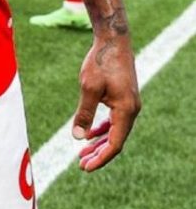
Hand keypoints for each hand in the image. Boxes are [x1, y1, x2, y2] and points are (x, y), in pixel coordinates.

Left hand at [72, 36, 140, 171]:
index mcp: (126, 111)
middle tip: (81, 165)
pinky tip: (90, 134)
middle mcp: (131, 110)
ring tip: (83, 153)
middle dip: (98, 154)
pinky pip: (115, 121)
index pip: (114, 144)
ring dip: (100, 143)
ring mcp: (129, 104)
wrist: (113, 41)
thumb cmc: (101, 62)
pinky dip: (103, 129)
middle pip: (116, 140)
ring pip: (115, 131)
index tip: (85, 167)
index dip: (100, 158)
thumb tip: (78, 137)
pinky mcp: (124, 97)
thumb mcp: (89, 88)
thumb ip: (84, 113)